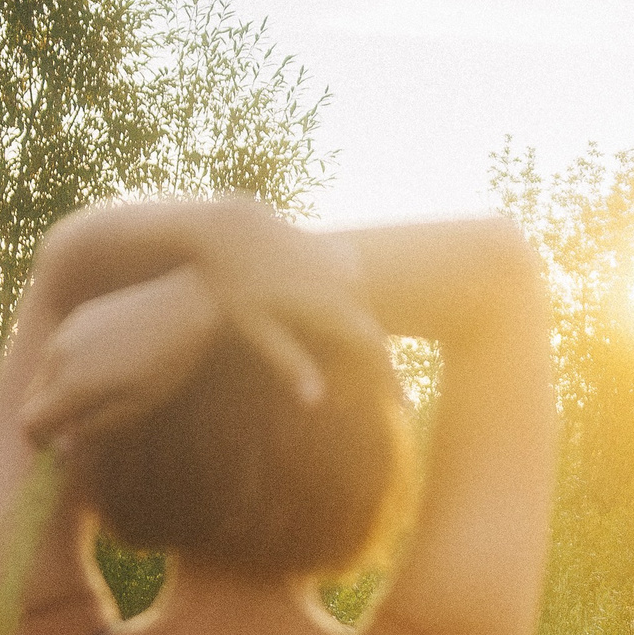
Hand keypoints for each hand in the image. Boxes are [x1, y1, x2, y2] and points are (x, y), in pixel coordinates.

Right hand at [18, 267, 223, 453]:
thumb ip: (93, 430)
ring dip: (57, 392)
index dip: (41, 440)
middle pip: (31, 399)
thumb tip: (62, 451)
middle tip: (81, 425)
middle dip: (48, 417)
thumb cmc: (164, 366)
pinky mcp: (76, 317)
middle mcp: (56, 357)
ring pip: (43, 374)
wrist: (181, 308)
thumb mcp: (134, 408)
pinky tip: (105, 364)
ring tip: (98, 394)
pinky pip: (58, 351)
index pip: (30, 422)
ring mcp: (64, 333)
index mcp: (70, 385)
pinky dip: (67, 367)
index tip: (61, 448)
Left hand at [187, 198, 387, 407]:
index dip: (389, 379)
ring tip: (353, 367)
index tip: (402, 406)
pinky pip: (356, 293)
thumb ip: (289, 362)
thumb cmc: (233, 282)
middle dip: (372, 365)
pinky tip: (332, 327)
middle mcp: (346, 280)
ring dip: (359, 339)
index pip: (372, 348)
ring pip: (364, 314)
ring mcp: (346, 262)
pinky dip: (352, 314)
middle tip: (375, 396)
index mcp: (329, 302)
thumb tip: (315, 402)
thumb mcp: (256, 327)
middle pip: (372, 333)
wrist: (231, 227)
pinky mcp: (342, 252)